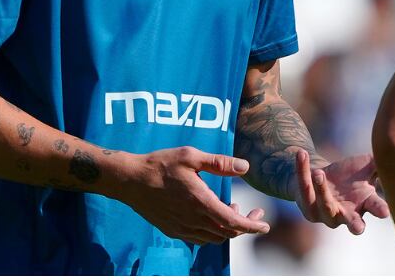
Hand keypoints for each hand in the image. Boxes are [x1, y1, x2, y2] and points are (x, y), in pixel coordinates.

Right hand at [115, 146, 270, 244]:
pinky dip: (213, 232)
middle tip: (254, 211)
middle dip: (245, 225)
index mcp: (200, 202)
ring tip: (232, 208)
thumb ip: (220, 163)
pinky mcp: (172, 230)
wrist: (130, 180)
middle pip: (226, 232)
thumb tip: (245, 166)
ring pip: (214, 238)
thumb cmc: (160, 164)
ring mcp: (181, 228)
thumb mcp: (191, 156)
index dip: (252, 225)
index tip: (265, 224)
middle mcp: (192, 220)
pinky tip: (212, 215)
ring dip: (228, 228)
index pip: (233, 222)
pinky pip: (199, 238)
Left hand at [287, 148, 388, 233]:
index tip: (385, 212)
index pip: (375, 207)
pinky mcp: (307, 206)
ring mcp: (326, 213)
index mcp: (364, 204)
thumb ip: (380, 162)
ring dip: (322, 189)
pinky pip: (304, 187)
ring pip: (325, 204)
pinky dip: (302, 169)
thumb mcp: (365, 166)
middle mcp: (346, 213)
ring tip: (319, 173)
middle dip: (355, 225)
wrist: (319, 175)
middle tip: (358, 228)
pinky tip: (302, 154)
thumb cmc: (348, 174)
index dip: (379, 210)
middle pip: (352, 223)